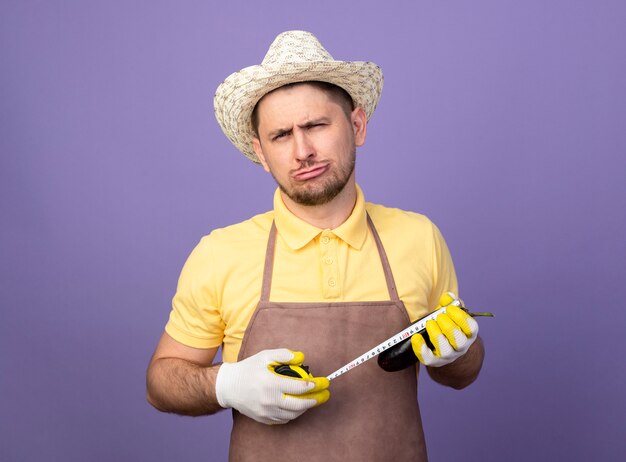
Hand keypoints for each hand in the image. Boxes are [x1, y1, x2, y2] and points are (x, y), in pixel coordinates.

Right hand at [215, 349, 329, 424]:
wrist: (229, 387)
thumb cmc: (248, 369)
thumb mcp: (265, 356)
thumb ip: (284, 354)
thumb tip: (301, 357)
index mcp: (271, 383)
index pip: (299, 387)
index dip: (315, 385)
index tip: (323, 382)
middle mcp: (270, 400)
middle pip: (300, 404)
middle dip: (316, 400)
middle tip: (325, 395)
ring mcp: (267, 412)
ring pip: (293, 414)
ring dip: (306, 408)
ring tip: (313, 399)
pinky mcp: (264, 419)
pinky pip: (284, 419)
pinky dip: (294, 414)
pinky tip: (298, 406)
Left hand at [411, 293, 478, 366]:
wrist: (443, 345)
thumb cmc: (447, 324)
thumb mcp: (450, 313)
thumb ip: (449, 303)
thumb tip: (448, 297)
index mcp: (468, 333)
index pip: (471, 328)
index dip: (461, 317)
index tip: (449, 309)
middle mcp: (461, 347)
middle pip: (460, 341)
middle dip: (448, 326)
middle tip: (439, 317)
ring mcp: (448, 355)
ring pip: (446, 351)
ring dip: (437, 336)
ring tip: (429, 323)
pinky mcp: (435, 361)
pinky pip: (428, 358)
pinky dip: (421, 348)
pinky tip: (416, 337)